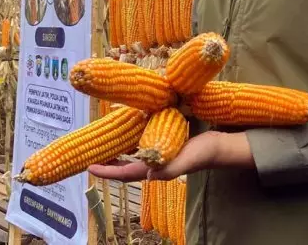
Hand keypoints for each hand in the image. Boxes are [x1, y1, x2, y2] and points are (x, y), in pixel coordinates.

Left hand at [88, 131, 254, 182]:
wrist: (218, 146)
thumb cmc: (202, 153)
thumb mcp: (187, 161)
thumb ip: (169, 169)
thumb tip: (149, 175)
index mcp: (154, 169)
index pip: (125, 173)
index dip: (107, 172)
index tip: (90, 167)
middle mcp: (152, 163)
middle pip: (123, 166)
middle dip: (107, 164)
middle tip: (89, 156)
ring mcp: (156, 154)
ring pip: (130, 156)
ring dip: (115, 152)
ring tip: (100, 146)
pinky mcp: (161, 143)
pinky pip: (139, 144)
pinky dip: (128, 141)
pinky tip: (123, 133)